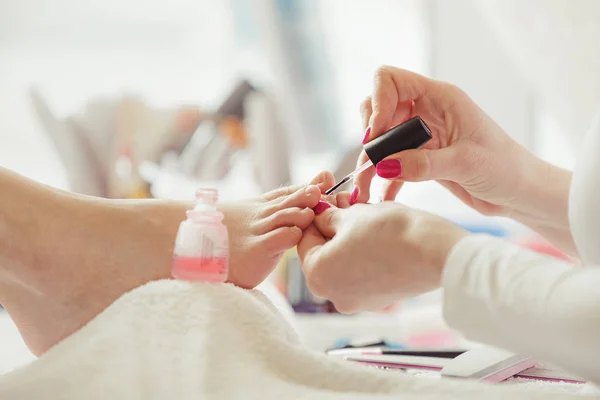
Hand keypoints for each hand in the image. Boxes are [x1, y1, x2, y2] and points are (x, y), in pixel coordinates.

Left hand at [297, 199, 466, 312]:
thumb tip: (319, 216)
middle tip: (343, 200)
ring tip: (362, 211)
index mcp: (317, 275)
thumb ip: (327, 217)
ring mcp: (357, 301)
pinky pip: (360, 272)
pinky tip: (375, 232)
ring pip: (342, 261)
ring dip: (347, 236)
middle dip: (331, 225)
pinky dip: (362, 252)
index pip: (303, 239)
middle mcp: (333, 296)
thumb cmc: (391, 232)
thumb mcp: (352, 215)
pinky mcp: (378, 300)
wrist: (437, 253)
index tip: (325, 197)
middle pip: (322, 252)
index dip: (313, 214)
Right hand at [352, 65, 544, 216]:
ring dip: (370, 163)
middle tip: (370, 164)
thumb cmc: (505, 168)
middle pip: (378, 109)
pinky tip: (380, 198)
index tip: (376, 136)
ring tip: (364, 190)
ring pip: (381, 140)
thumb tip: (382, 167)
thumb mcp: (464, 163)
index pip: (390, 80)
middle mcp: (426, 111)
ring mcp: (422, 135)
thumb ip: (422, 164)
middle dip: (369, 137)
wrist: (520, 193)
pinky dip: (382, 180)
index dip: (377, 104)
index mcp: (440, 98)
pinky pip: (391, 164)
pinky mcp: (421, 159)